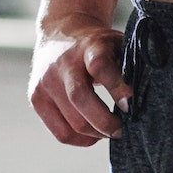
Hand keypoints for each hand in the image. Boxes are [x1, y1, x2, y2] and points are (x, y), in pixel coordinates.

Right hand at [29, 17, 128, 144]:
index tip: (130, 104)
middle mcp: (63, 62)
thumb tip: (136, 101)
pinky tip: (91, 133)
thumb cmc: (96, 47)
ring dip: (96, 134)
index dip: (117, 87)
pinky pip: (61, 132)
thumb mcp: (115, 45)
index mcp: (89, 46)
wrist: (60, 33)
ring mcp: (45, 80)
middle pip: (81, 98)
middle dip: (106, 122)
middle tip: (122, 130)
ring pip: (73, 122)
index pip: (100, 66)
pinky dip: (80, 139)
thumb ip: (128, 69)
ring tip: (108, 130)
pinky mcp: (36, 97)